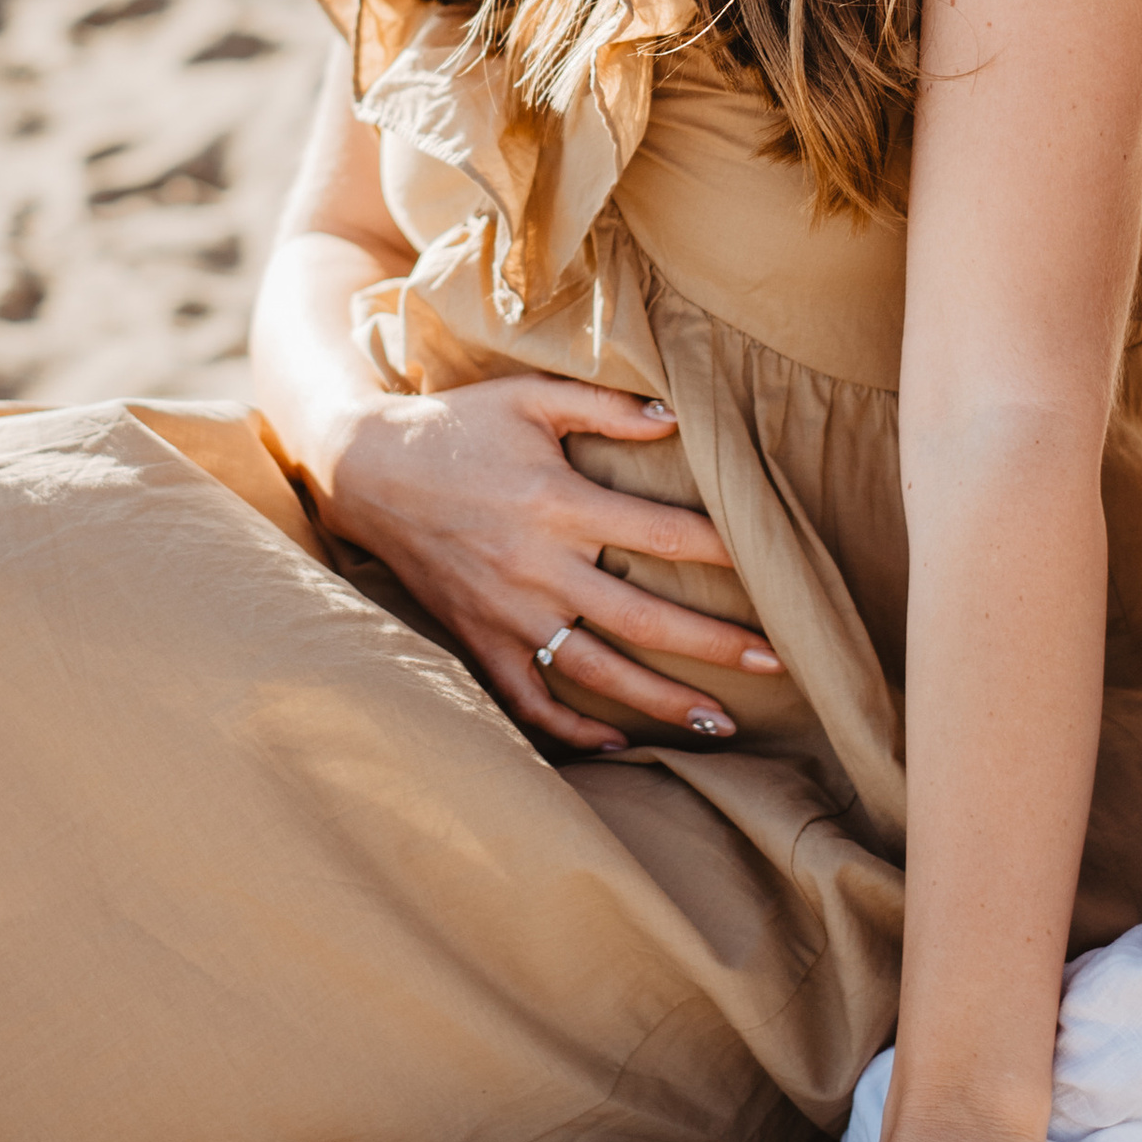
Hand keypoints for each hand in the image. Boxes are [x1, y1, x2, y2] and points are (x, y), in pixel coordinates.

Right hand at [320, 373, 783, 749]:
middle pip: (644, 619)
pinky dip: (571, 730)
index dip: (724, 552)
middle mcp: (538, 566)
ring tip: (720, 724)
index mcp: (557, 502)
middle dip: (715, 646)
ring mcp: (507, 612)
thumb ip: (604, 404)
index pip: (662, 535)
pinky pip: (529, 700)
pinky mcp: (479, 640)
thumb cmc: (456, 426)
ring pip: (597, 673)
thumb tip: (677, 415)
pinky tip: (618, 746)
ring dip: (661, 703)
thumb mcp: (527, 396)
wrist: (365, 470)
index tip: (774, 566)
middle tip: (777, 663)